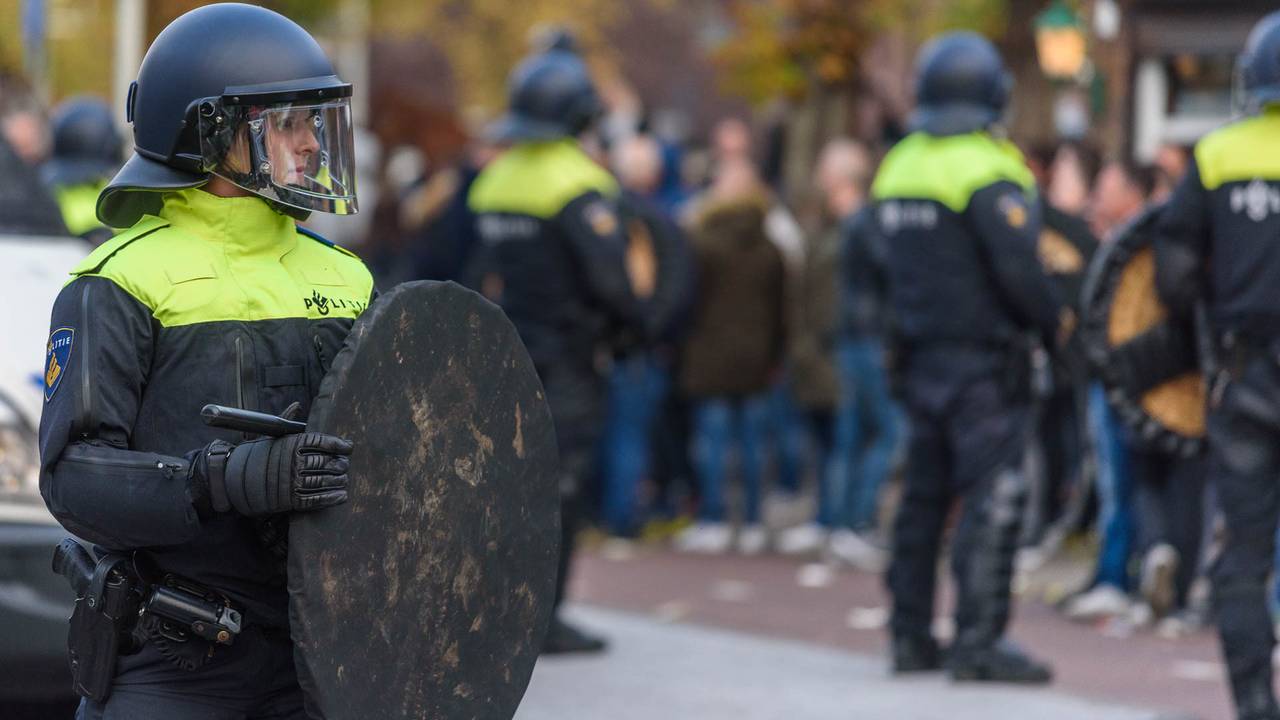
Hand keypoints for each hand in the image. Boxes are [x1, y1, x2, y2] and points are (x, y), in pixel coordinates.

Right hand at [192, 432, 352, 516]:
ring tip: (345, 479)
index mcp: (289, 443)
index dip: (337, 444)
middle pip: (325, 461)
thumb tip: (297, 405)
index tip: (348, 447)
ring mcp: (291, 481)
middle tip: (346, 465)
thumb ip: (286, 421)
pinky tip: (342, 495)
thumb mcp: (268, 436)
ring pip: (323, 480)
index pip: (320, 441)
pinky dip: (332, 498)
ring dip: (338, 480)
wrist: (231, 481)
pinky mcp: (289, 500)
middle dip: (339, 464)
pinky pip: (316, 499)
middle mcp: (292, 461)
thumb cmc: (253, 456)